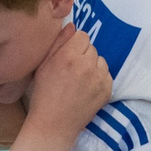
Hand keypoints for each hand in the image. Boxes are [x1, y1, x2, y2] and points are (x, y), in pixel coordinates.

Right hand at [18, 25, 113, 144]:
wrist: (53, 124)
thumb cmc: (44, 94)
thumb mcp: (43, 65)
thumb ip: (58, 43)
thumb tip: (72, 26)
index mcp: (69, 56)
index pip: (82, 36)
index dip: (74, 44)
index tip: (68, 55)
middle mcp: (87, 65)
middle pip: (92, 47)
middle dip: (83, 55)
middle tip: (71, 69)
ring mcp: (99, 79)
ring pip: (101, 60)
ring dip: (93, 66)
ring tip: (80, 79)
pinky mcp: (107, 91)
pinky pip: (107, 75)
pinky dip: (99, 79)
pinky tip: (86, 88)